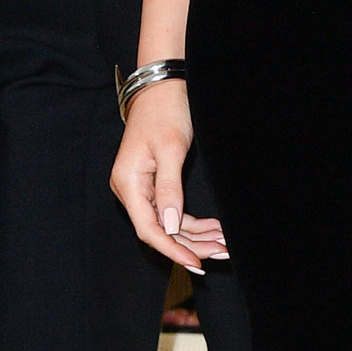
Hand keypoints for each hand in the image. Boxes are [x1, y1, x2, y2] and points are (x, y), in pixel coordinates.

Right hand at [111, 82, 227, 274]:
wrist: (162, 87)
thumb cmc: (165, 112)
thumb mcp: (170, 149)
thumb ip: (169, 189)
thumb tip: (168, 226)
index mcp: (129, 184)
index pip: (149, 229)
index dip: (172, 249)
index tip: (195, 263)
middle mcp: (131, 191)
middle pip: (160, 231)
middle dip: (190, 245)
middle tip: (221, 254)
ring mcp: (143, 189)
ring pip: (168, 224)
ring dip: (195, 236)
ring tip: (223, 245)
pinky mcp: (154, 185)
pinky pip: (172, 212)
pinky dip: (192, 222)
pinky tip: (214, 228)